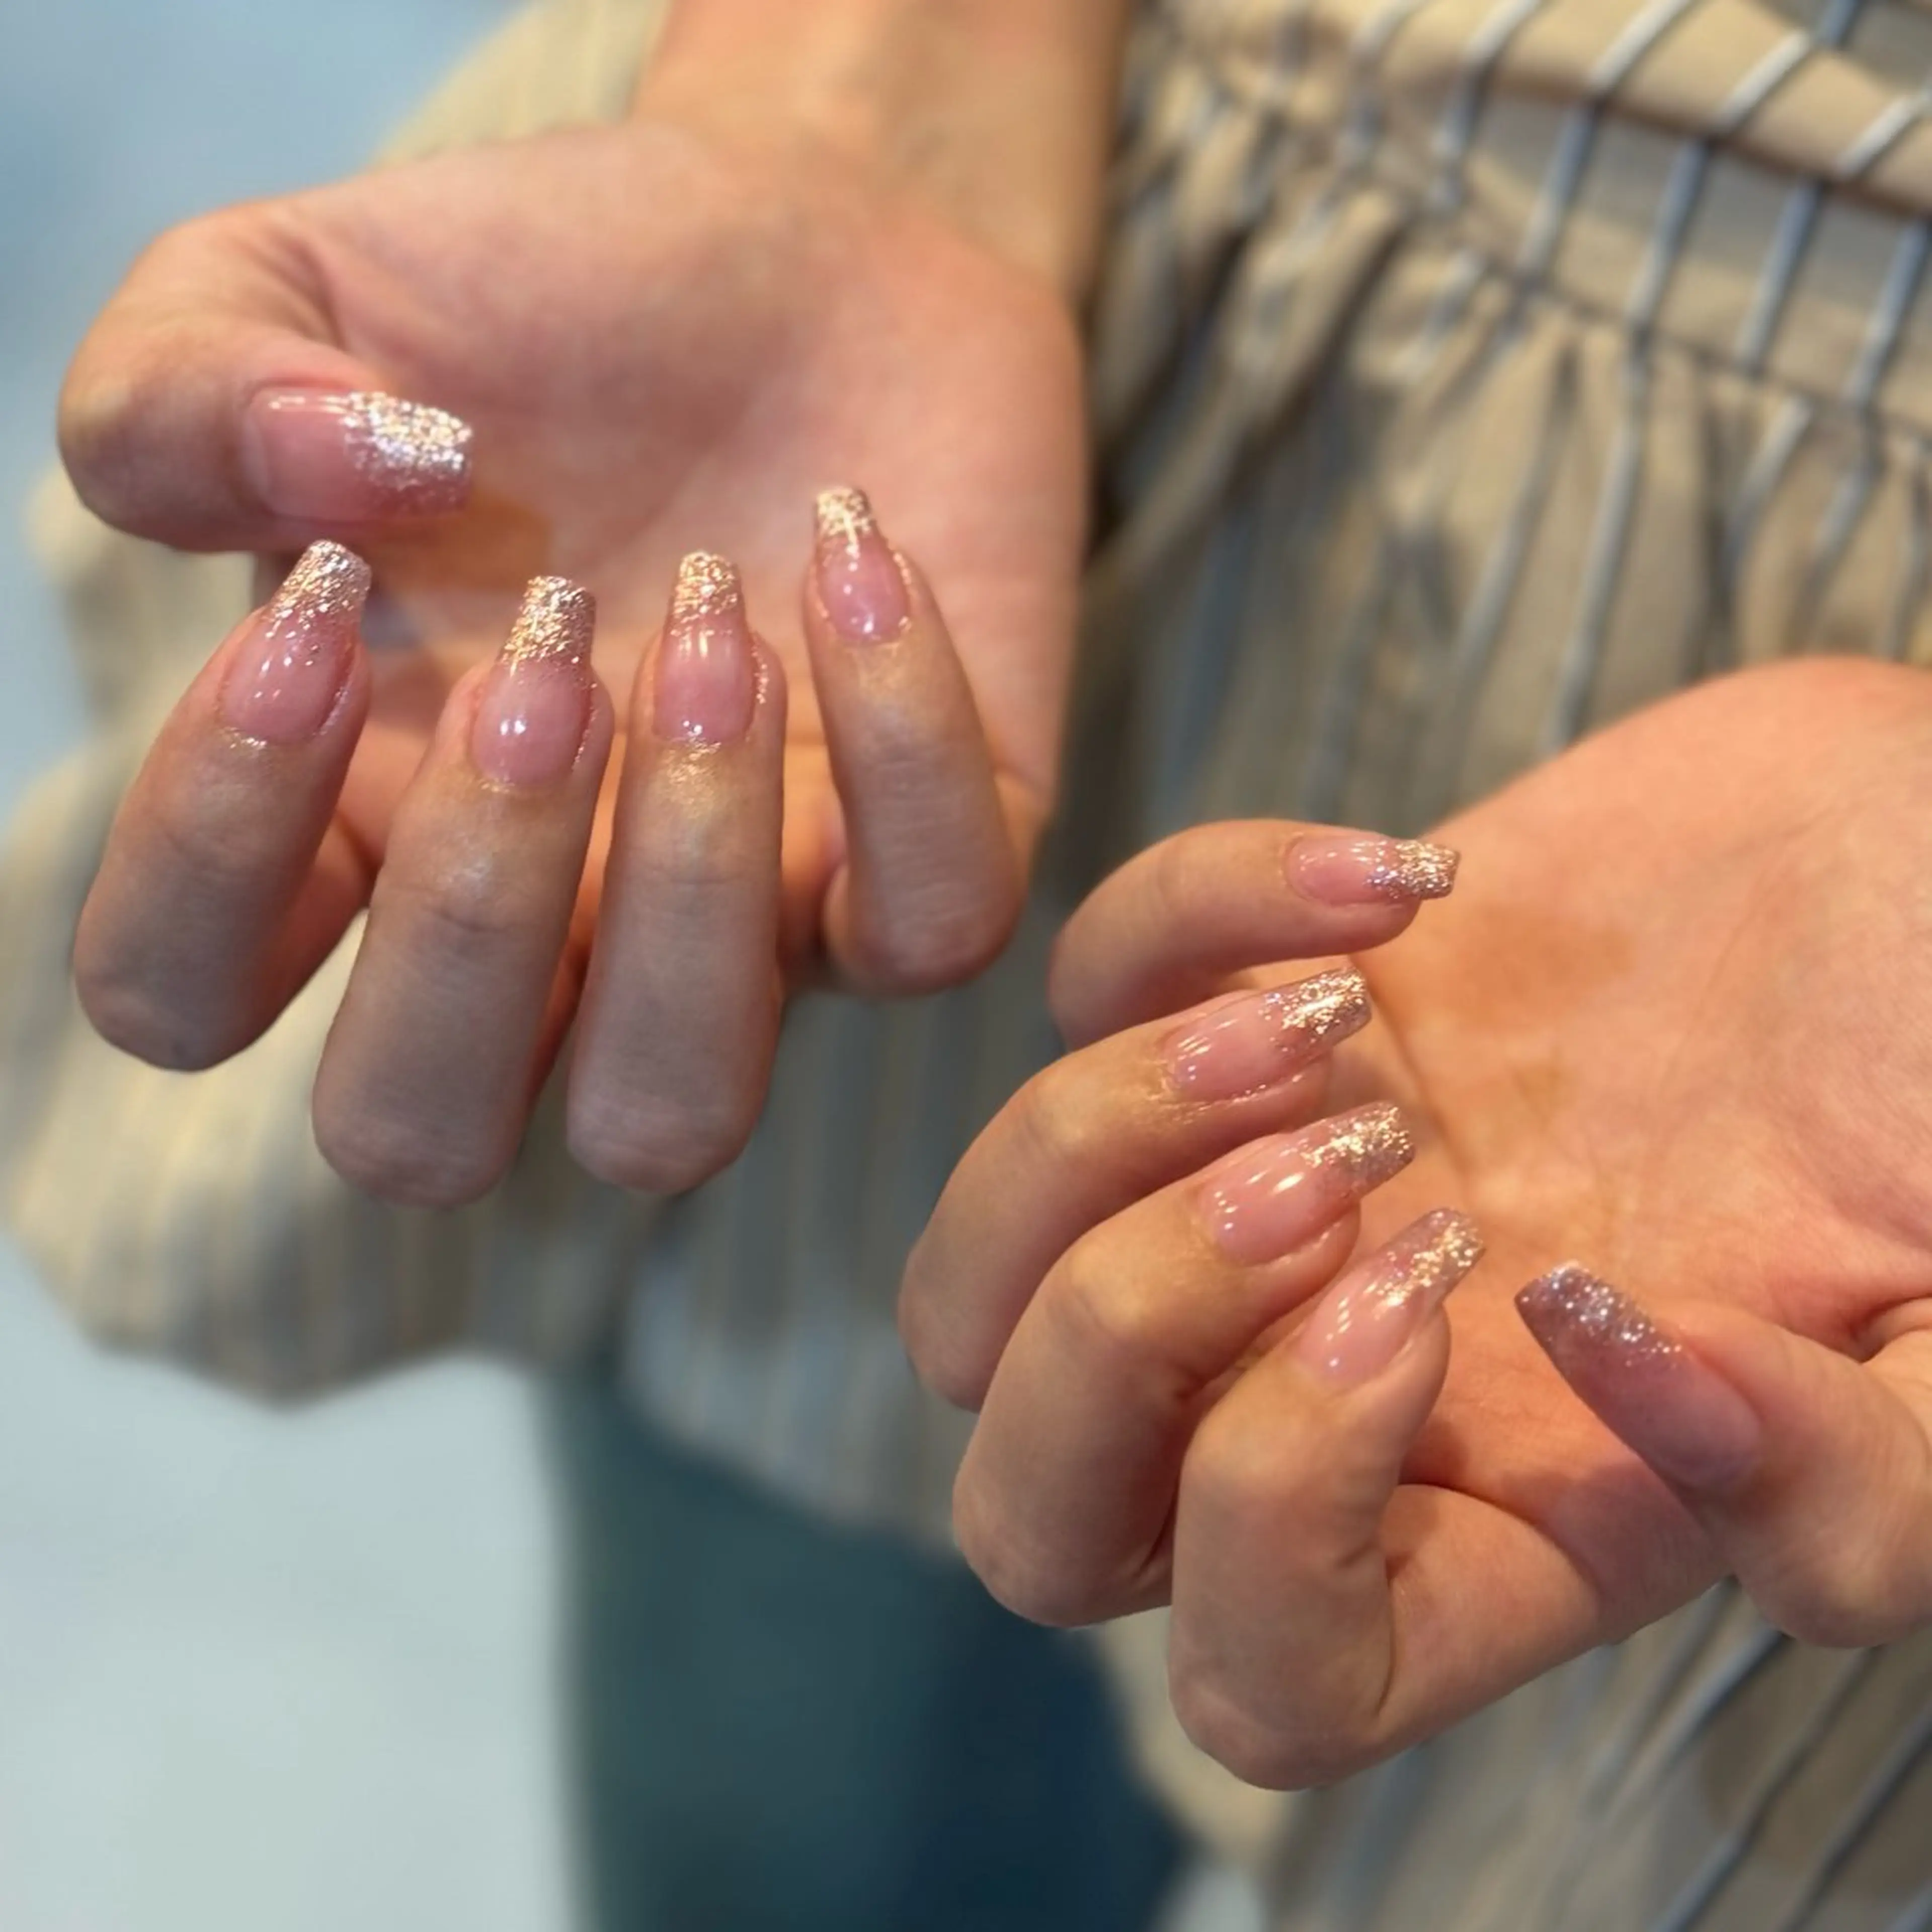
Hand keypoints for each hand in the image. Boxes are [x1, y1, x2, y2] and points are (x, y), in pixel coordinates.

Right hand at [64, 104, 1085, 1204]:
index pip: (180, 997)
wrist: (804, 248)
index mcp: (352, 819)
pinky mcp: (925, 873)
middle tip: (538, 658)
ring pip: (672, 1118)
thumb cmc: (543, 296)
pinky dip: (906, 741)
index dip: (205, 853)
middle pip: (419, 1138)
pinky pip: (933, 933)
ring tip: (705, 623)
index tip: (316, 613)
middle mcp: (536, 929)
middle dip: (466, 914)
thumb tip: (307, 502)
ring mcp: (740, 931)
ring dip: (685, 879)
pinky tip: (849, 551)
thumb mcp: (296, 286)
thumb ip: (183, 391)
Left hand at [900, 658, 1931, 1787]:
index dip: (1275, 1528)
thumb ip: (1870, 1476)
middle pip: (1035, 1508)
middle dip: (1123, 1326)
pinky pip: (1080, 988)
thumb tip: (1638, 1383)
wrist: (1909, 856)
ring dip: (1105, 1135)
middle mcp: (1343, 1387)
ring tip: (1339, 1029)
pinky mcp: (1241, 1010)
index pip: (1260, 1680)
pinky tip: (1406, 884)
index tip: (1437, 1301)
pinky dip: (1190, 915)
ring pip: (977, 1280)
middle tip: (1346, 1165)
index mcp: (1510, 1521)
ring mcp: (1262, 1196)